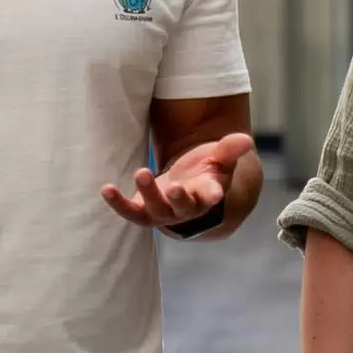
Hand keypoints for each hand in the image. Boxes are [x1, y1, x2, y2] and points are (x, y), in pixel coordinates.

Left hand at [102, 132, 255, 231]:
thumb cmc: (206, 171)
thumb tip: (245, 140)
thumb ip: (230, 149)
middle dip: (178, 199)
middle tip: (173, 187)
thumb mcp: (220, 157)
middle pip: (183, 208)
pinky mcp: (144, 211)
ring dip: (148, 194)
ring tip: (142, 172)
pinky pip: (131, 212)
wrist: (188, 188)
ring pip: (156, 211)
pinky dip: (118, 203)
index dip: (213, 196)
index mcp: (208, 194)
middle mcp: (186, 208)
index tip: (217, 194)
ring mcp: (164, 212)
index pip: (212, 197)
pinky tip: (106, 188)